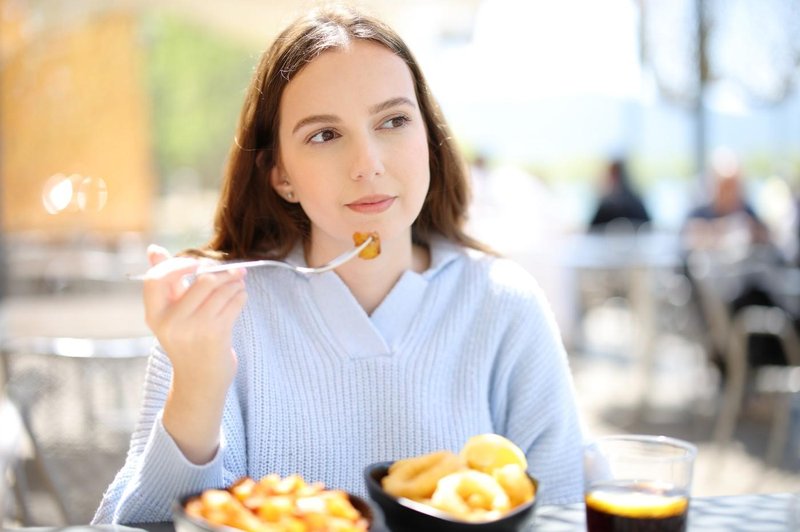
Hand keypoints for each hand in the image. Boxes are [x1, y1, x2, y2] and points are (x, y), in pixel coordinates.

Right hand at [142, 244, 246, 462]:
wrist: (200, 381)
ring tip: (239, 282)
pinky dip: (241, 294)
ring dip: (235, 282)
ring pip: (221, 289)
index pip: (156, 279)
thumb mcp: (170, 314)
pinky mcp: (216, 334)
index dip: (177, 265)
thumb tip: (153, 249)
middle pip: (201, 280)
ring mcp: (194, 329)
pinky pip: (233, 302)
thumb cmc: (186, 340)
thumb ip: (165, 282)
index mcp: (154, 315)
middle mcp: (171, 322)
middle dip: (221, 272)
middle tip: (233, 270)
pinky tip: (241, 295)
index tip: (196, 263)